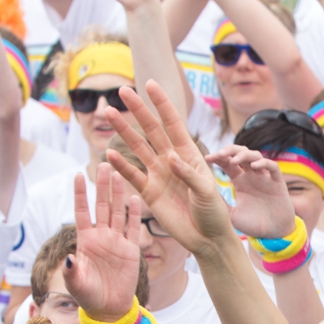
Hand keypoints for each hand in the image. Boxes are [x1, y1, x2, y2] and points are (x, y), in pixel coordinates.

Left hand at [67, 165, 144, 319]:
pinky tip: (134, 198)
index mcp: (85, 241)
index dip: (80, 194)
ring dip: (118, 194)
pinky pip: (134, 229)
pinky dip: (134, 214)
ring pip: (118, 213)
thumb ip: (71, 271)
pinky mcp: (131, 250)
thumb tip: (68, 258)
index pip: (82, 212)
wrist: (108, 308)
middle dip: (102, 186)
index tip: (78, 175)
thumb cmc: (88, 296)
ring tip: (119, 174)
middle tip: (105, 164)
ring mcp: (117, 242)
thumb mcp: (75, 283)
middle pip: (102, 206)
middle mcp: (101, 237)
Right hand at [109, 82, 236, 259]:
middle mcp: (171, 160)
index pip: (173, 123)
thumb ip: (189, 174)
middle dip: (138, 110)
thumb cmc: (214, 212)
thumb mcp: (206, 191)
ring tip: (109, 113)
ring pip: (138, 148)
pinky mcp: (149, 193)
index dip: (162, 104)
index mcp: (189, 154)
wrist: (207, 239)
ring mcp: (158, 175)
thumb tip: (169, 158)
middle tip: (123, 91)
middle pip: (151, 130)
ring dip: (124, 131)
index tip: (150, 84)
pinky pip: (132, 175)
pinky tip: (109, 153)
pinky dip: (121, 165)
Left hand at [210, 145, 297, 238]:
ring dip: (244, 155)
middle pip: (240, 153)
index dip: (218, 157)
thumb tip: (201, 193)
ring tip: (234, 160)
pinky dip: (264, 163)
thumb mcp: (231, 215)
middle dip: (230, 150)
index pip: (227, 162)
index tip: (207, 159)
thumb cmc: (253, 225)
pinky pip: (273, 167)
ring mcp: (265, 178)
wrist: (273, 236)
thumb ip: (220, 203)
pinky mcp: (278, 183)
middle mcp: (252, 176)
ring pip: (256, 156)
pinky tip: (254, 166)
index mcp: (240, 181)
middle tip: (219, 154)